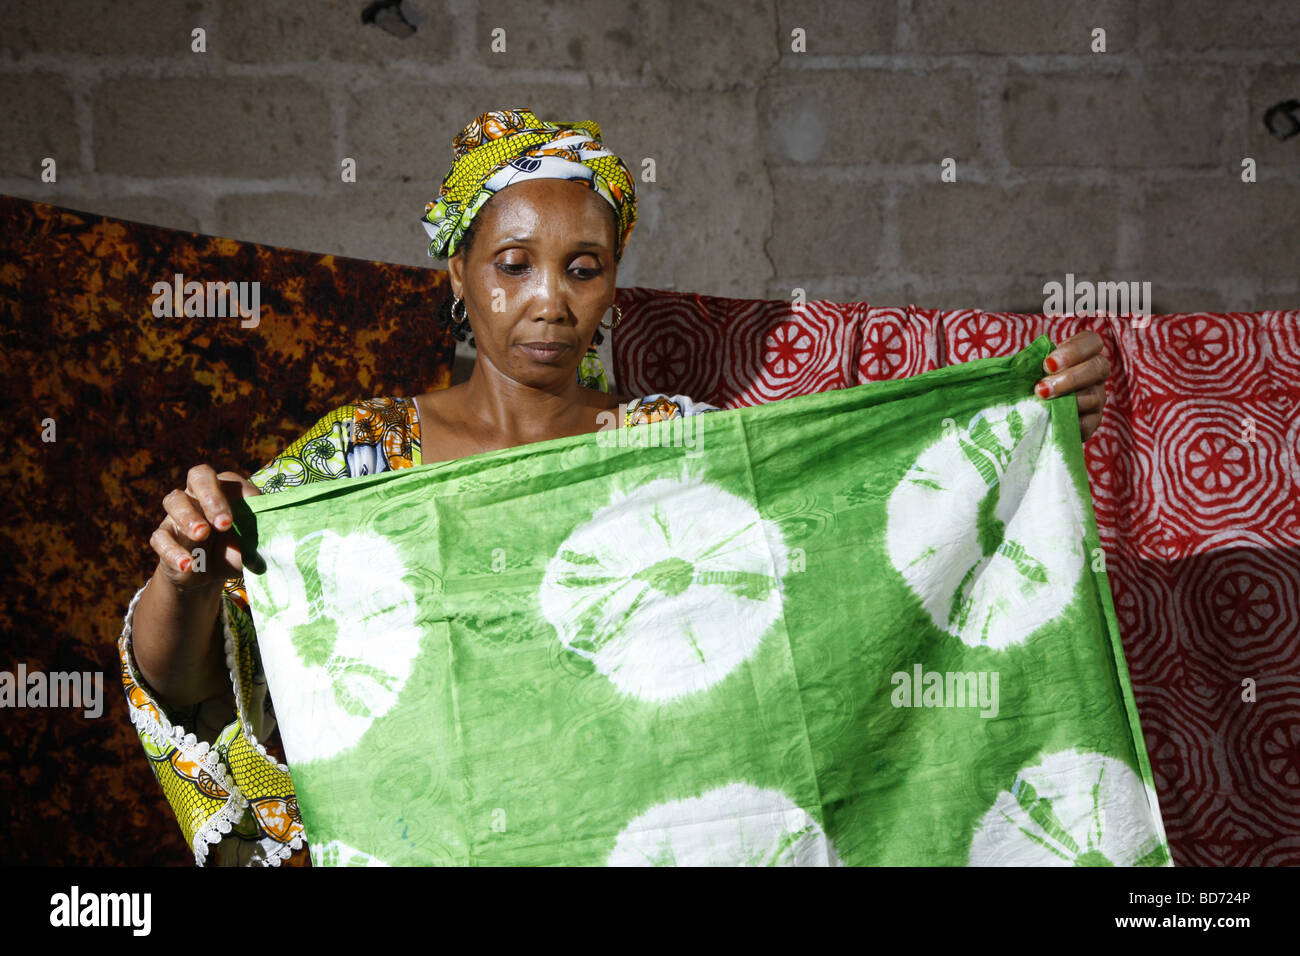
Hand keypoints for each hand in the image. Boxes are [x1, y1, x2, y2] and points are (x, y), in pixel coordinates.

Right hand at [150, 465, 261, 591]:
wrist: (206, 575)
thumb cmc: (233, 551)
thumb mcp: (247, 549)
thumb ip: (255, 546)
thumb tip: (264, 550)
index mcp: (224, 491)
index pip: (229, 479)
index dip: (241, 491)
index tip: (253, 509)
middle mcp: (198, 496)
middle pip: (198, 477)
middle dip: (212, 498)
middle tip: (224, 523)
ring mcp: (177, 514)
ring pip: (174, 501)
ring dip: (189, 517)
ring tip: (202, 535)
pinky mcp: (163, 536)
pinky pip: (160, 538)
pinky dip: (173, 552)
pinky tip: (188, 565)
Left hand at [1034, 330, 1109, 441]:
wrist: (1030, 413)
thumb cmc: (1029, 382)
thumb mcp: (1028, 368)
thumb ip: (1028, 363)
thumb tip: (1016, 365)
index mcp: (1082, 353)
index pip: (1091, 341)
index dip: (1074, 350)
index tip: (1047, 364)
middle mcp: (1095, 373)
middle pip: (1098, 368)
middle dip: (1070, 378)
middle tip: (1041, 388)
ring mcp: (1097, 397)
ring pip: (1095, 397)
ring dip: (1068, 401)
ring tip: (1044, 406)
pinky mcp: (1093, 420)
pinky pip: (1089, 422)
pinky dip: (1071, 422)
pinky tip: (1053, 421)